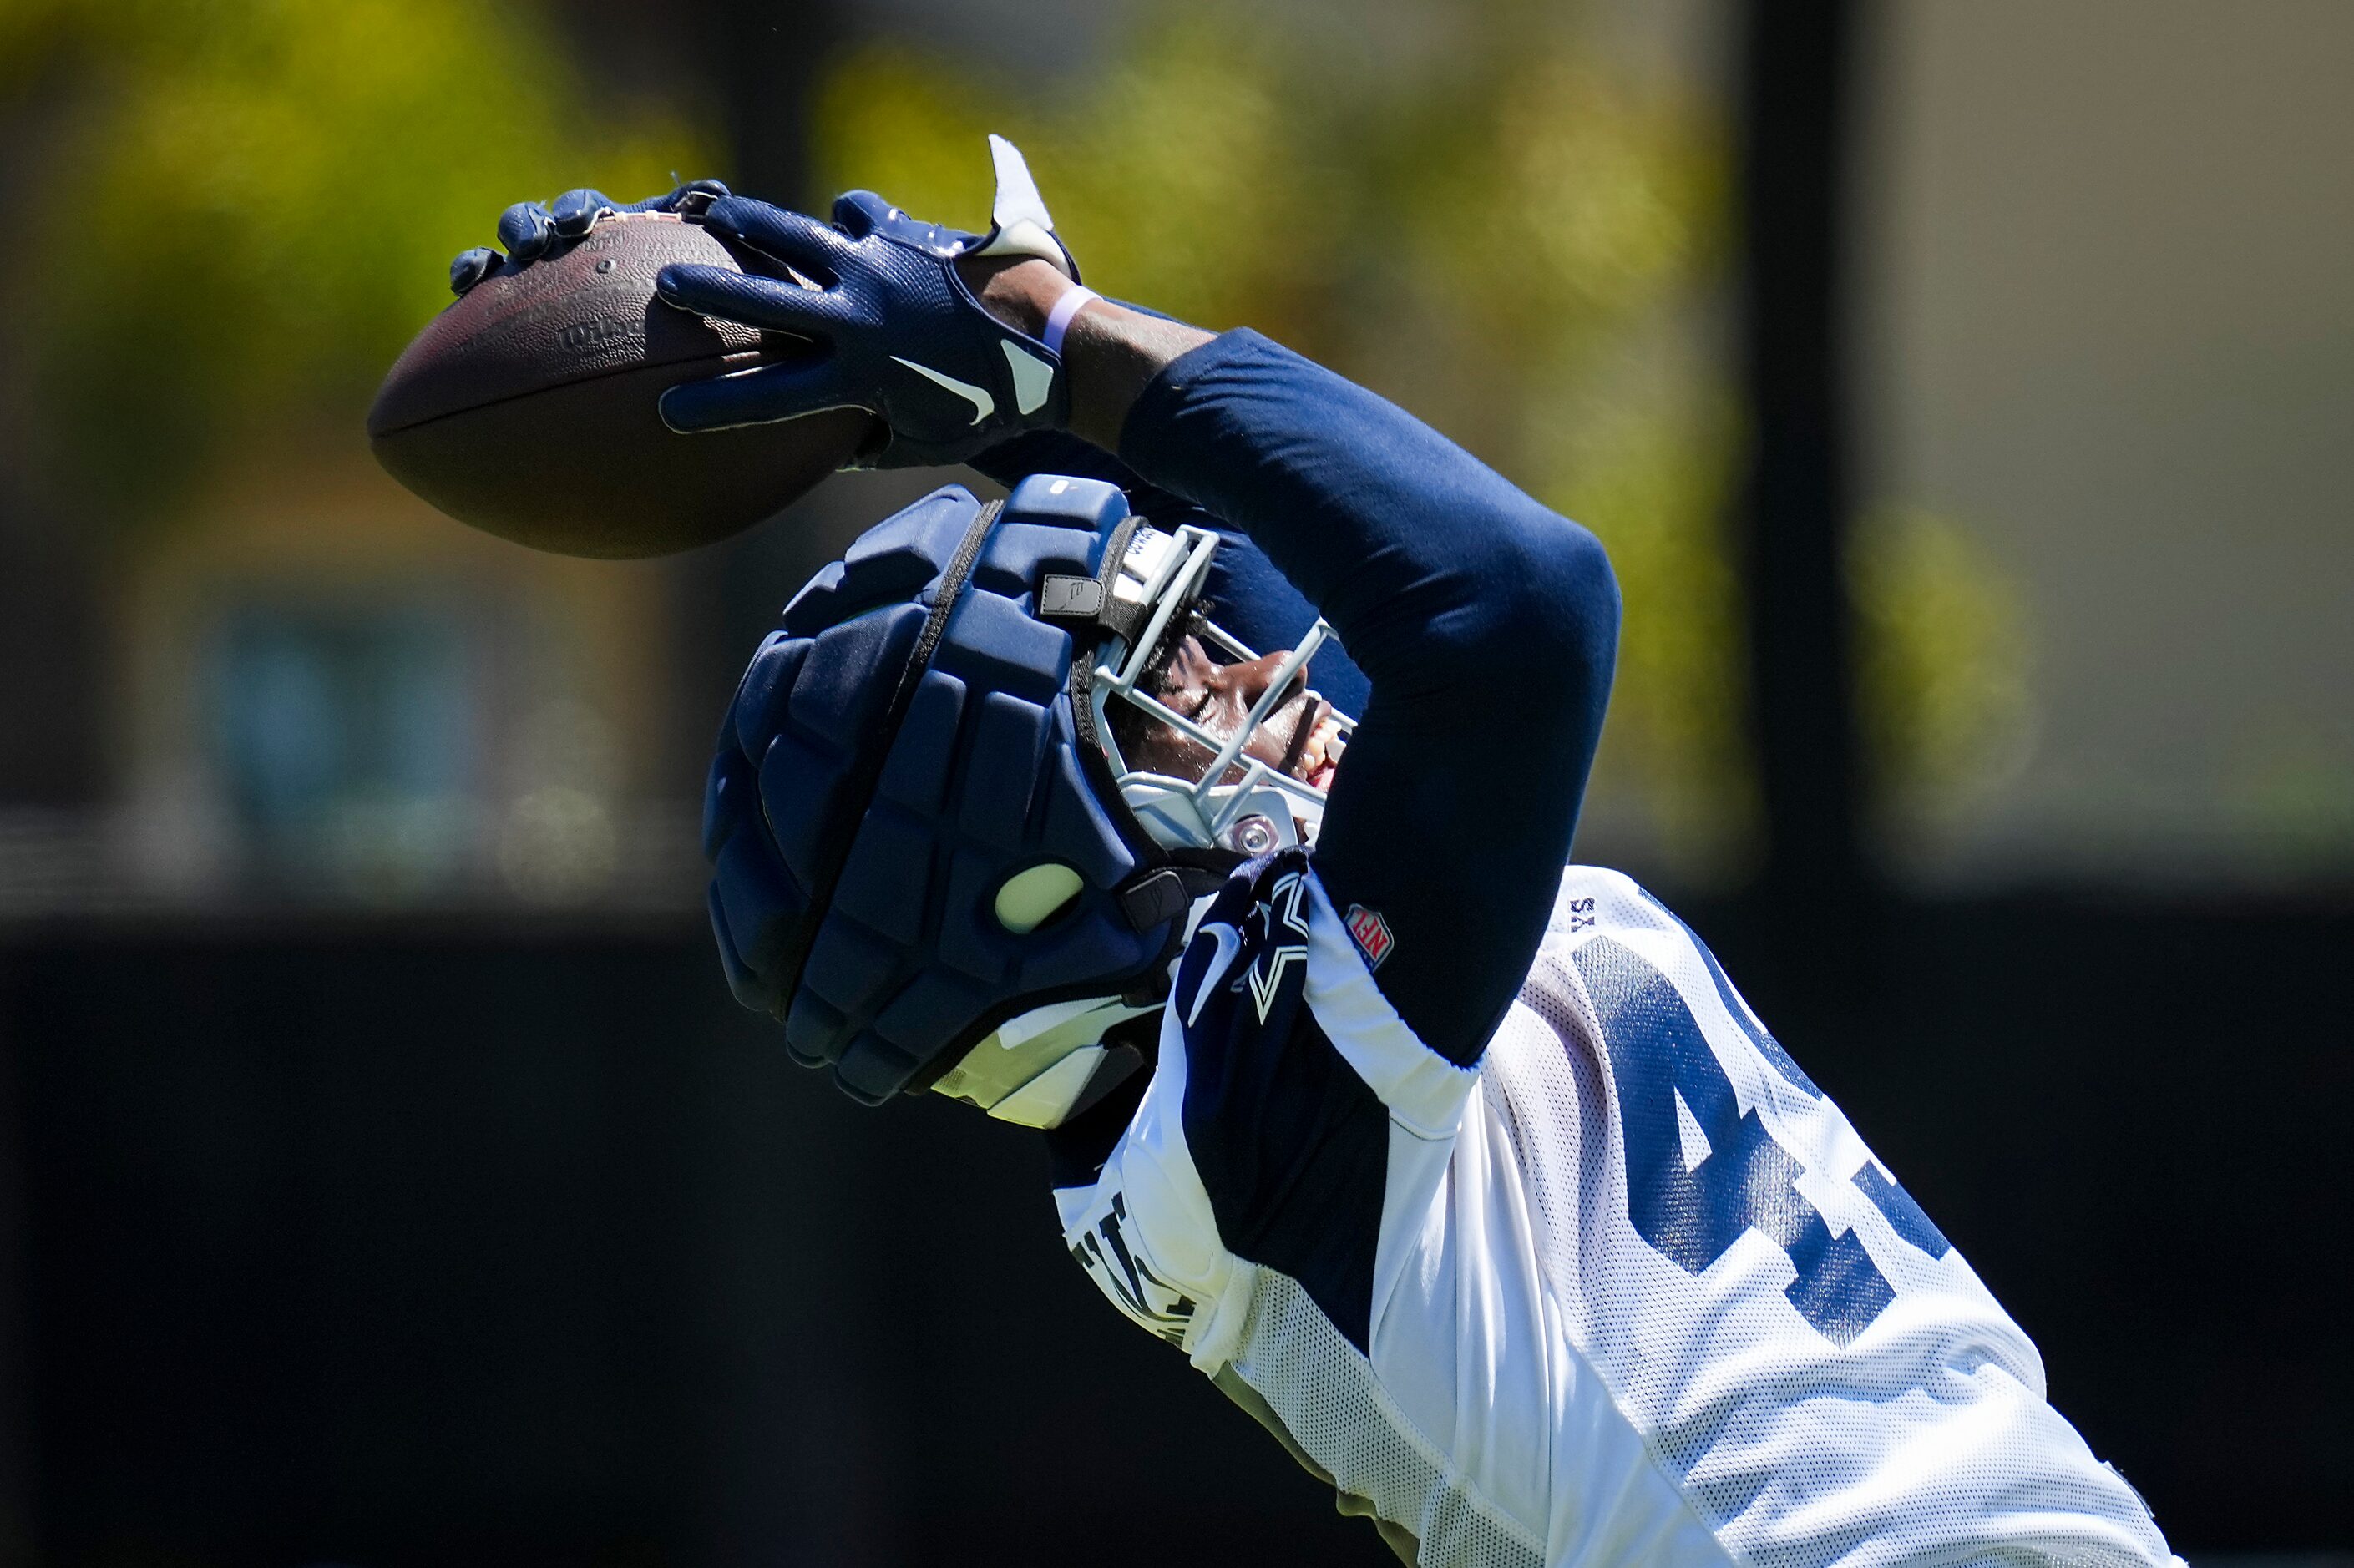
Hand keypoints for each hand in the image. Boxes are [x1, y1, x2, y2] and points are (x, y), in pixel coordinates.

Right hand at [445, 178, 731, 295]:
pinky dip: (470, 272)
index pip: (583, 207)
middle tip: (534, 246)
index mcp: (607, 229)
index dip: (576, 210)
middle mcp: (566, 245)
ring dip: (496, 249)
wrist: (664, 344)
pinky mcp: (512, 300)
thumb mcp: (692, 259)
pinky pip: (483, 283)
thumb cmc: (678, 290)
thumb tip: (716, 190)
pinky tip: (464, 285)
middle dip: (528, 225)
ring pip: (505, 247)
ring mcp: (537, 271)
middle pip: (535, 219)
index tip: (579, 226)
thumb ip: (695, 225)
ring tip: (491, 267)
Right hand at [651, 136, 1083, 468]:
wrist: (1054, 343)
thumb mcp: (927, 441)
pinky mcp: (906, 236)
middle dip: (710, 291)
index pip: (770, 400)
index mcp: (860, 377)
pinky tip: (843, 221)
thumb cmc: (993, 407)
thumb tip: (829, 448)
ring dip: (755, 224)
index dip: (715, 408)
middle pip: (765, 300)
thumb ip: (871, 445)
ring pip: (799, 236)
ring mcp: (880, 267)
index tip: (670, 411)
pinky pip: (860, 216)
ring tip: (720, 215)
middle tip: (666, 285)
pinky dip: (848, 219)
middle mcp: (860, 316)